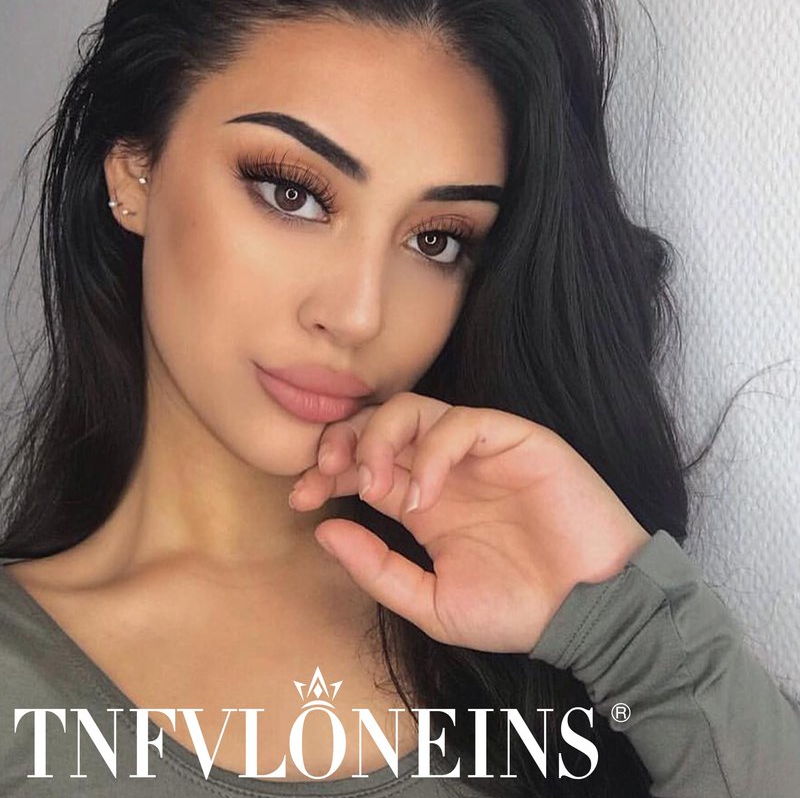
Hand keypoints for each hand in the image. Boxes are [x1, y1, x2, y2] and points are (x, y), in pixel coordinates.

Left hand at [289, 391, 650, 654]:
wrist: (590, 612)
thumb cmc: (517, 611)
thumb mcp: (432, 604)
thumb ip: (377, 570)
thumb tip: (323, 532)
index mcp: (423, 502)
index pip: (363, 465)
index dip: (327, 472)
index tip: (301, 498)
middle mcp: (445, 470)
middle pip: (379, 426)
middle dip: (342, 442)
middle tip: (322, 475)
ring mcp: (479, 453)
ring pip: (414, 410)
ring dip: (379, 437)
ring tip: (370, 481)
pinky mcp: (516, 439)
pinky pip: (462, 423)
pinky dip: (432, 451)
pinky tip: (424, 495)